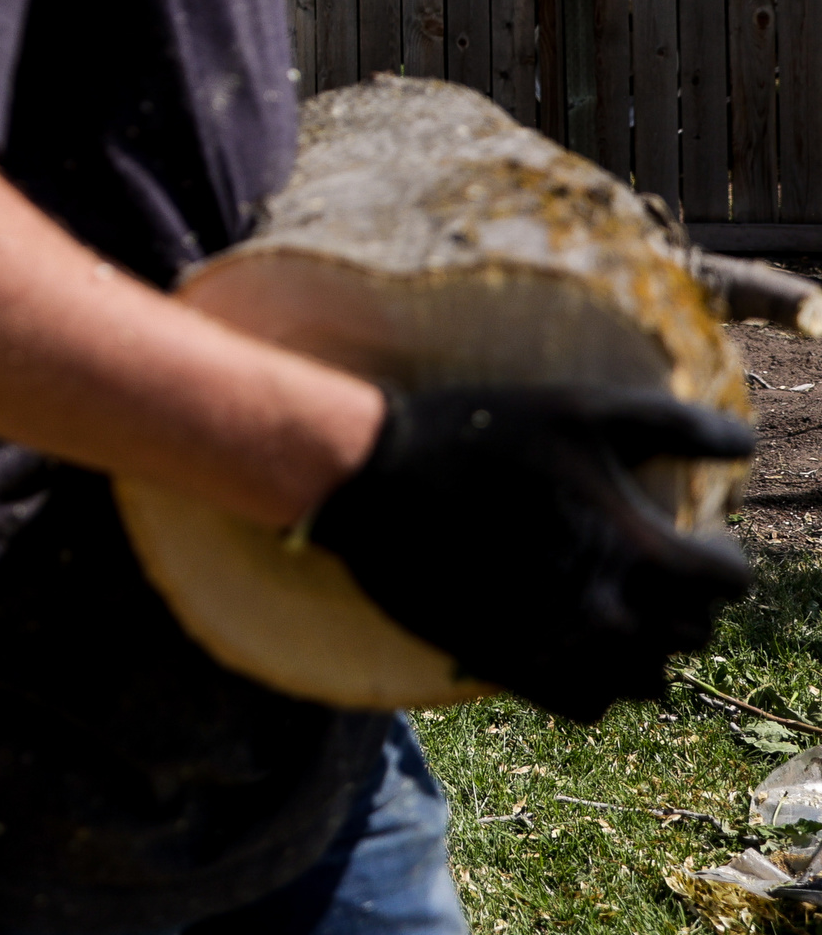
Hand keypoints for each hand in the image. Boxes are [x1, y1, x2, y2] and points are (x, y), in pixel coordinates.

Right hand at [309, 383, 753, 721]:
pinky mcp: (511, 669)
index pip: (728, 583)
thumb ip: (674, 422)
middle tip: (646, 566)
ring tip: (617, 608)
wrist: (372, 480)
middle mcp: (607, 612)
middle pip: (693, 634)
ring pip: (649, 681)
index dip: (716, 554)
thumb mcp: (580, 407)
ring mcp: (559, 648)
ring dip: (646, 648)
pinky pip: (590, 706)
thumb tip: (741, 444)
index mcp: (634, 550)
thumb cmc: (478, 434)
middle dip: (682, 600)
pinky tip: (576, 639)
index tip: (690, 536)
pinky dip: (597, 682)